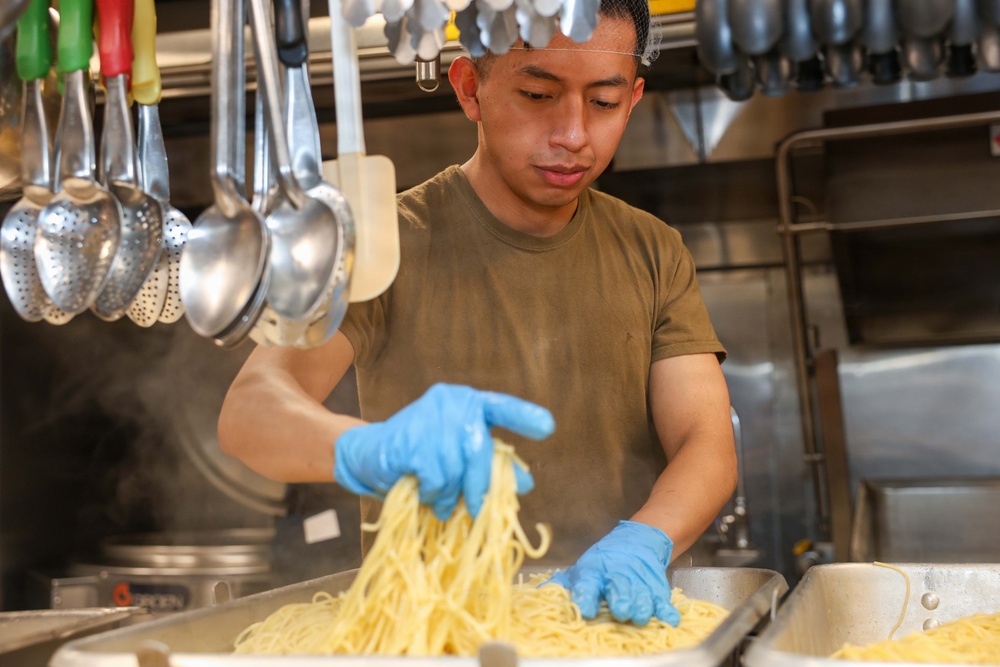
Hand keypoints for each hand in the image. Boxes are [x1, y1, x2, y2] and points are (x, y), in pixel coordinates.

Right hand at [334, 383, 554, 519]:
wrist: (370, 453)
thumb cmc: (421, 455)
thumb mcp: (459, 458)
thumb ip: (491, 464)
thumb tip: (526, 484)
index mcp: (468, 402)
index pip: (501, 407)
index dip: (524, 417)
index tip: (548, 427)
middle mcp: (451, 403)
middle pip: (480, 451)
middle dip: (480, 485)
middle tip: (475, 508)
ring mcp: (429, 419)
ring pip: (457, 470)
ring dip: (450, 494)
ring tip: (439, 499)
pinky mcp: (411, 441)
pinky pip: (437, 480)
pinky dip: (434, 495)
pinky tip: (424, 493)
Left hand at [548, 520, 678, 626]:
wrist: (638, 541)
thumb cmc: (604, 561)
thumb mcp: (581, 569)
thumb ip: (563, 584)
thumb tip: (540, 593)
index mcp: (594, 571)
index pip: (588, 583)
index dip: (585, 596)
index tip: (583, 609)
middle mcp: (617, 575)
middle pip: (620, 587)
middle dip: (620, 599)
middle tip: (620, 610)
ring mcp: (639, 581)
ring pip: (642, 594)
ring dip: (642, 605)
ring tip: (640, 616)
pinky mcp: (657, 587)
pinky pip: (663, 599)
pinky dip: (667, 610)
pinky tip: (670, 618)